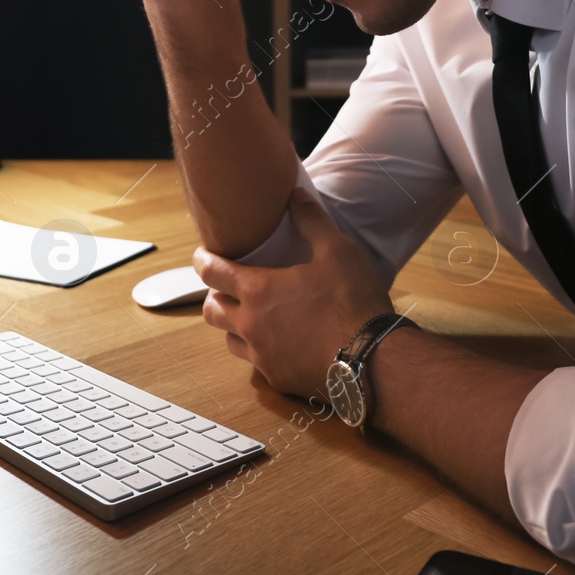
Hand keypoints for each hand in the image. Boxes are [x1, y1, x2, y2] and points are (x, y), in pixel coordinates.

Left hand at [194, 187, 394, 398]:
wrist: (371, 359)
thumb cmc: (352, 301)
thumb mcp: (337, 251)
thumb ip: (311, 221)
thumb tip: (295, 195)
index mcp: (258, 291)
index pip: (211, 273)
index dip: (202, 261)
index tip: (202, 255)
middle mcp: (251, 326)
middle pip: (211, 310)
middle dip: (213, 295)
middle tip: (228, 287)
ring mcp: (262, 356)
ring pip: (229, 340)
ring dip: (233, 325)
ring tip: (251, 315)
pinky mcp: (278, 379)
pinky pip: (256, 363)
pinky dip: (258, 350)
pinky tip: (278, 343)